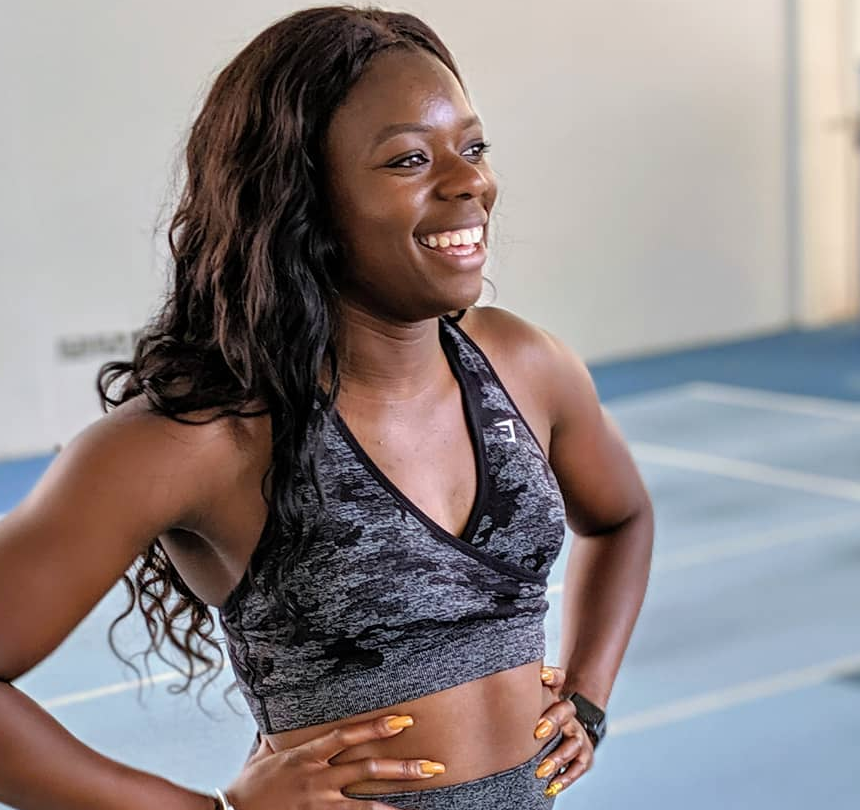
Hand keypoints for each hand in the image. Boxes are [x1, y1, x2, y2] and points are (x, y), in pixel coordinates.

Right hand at [223, 714, 445, 808]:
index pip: (347, 735)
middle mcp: (318, 778)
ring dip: (398, 799)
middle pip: (367, 770)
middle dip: (403, 767)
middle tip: (433, 765)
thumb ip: (277, 735)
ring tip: (427, 796)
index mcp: (307, 754)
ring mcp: (320, 804)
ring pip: (366, 802)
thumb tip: (277, 716)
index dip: (375, 727)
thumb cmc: (248, 785)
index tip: (403, 720)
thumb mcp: (263, 753)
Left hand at [535, 665, 594, 796]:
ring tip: (541, 769)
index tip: (541, 676)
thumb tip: (500, 677)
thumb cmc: (542, 718)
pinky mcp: (585, 757)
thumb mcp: (535, 704)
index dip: (552, 676)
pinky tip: (551, 786)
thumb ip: (524, 693)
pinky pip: (578, 767)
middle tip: (538, 732)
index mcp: (555, 698)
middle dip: (553, 720)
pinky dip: (565, 778)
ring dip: (558, 756)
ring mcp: (578, 736)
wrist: (568, 732)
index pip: (558, 679)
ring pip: (573, 744)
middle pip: (566, 710)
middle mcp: (569, 715)